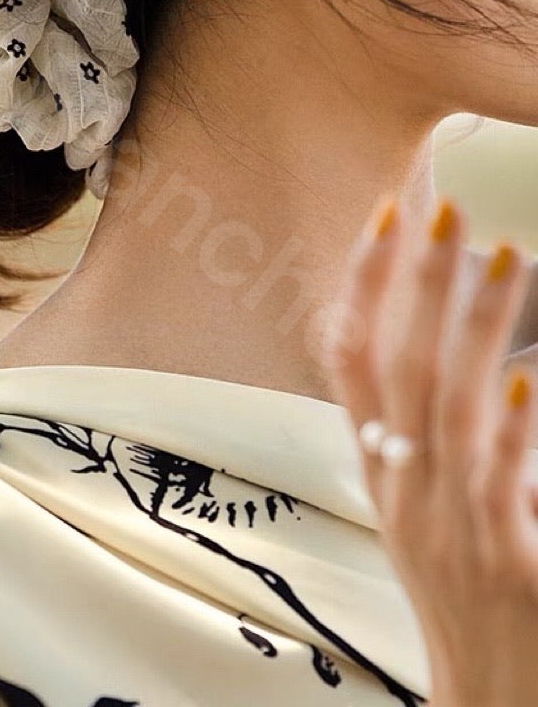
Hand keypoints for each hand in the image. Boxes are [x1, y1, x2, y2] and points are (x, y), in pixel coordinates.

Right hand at [324, 195, 537, 706]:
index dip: (362, 285)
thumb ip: (436, 439)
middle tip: (443, 211)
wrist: (492, 699)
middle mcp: (402, 486)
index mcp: (381, 468)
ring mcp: (448, 524)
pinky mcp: (505, 563)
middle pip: (395, 367)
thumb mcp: (430, 509)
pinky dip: (504, 430)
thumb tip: (483, 363)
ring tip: (503, 258)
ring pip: (445, 408)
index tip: (385, 220)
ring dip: (471, 328)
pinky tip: (519, 381)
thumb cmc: (469, 596)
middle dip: (416, 284)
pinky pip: (496, 485)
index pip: (349, 358)